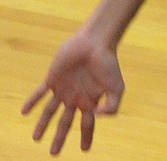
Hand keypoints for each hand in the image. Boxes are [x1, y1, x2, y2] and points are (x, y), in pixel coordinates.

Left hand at [23, 31, 123, 153]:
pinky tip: (24, 111)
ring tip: (36, 138)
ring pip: (50, 111)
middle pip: (65, 122)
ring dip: (43, 125)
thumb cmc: (108, 62)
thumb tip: (95, 117)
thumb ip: (112, 107)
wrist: (96, 41)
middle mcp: (76, 97)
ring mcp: (63, 88)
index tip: (84, 149)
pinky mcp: (53, 78)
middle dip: (60, 138)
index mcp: (90, 100)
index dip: (86, 137)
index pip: (87, 124)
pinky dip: (32, 102)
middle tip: (54, 153)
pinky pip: (40, 93)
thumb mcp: (117, 87)